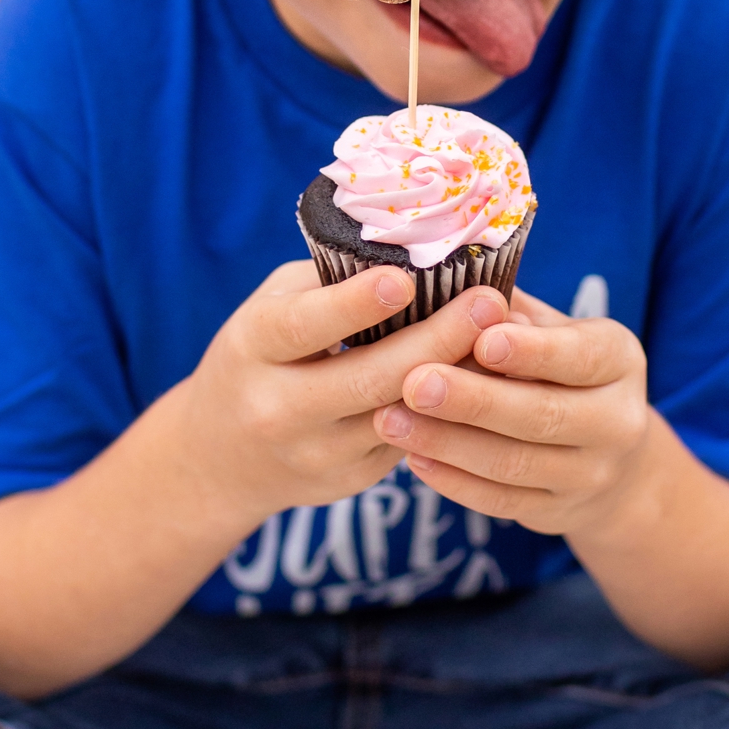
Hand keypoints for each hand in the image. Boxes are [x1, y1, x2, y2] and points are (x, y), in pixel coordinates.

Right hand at [174, 263, 512, 524]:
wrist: (221, 457)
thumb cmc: (264, 355)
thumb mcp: (276, 306)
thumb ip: (333, 282)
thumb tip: (417, 249)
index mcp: (253, 346)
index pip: (304, 325)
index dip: (353, 304)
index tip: (404, 280)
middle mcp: (278, 407)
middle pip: (370, 377)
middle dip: (437, 339)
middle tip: (490, 302)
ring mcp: (316, 452)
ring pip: (403, 414)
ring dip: (460, 377)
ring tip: (507, 336)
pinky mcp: (350, 479)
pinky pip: (414, 438)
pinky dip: (454, 407)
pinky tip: (491, 378)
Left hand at [371, 287, 653, 536]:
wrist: (614, 460)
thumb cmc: (564, 372)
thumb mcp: (556, 331)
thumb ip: (510, 311)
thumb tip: (444, 278)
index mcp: (620, 361)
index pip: (580, 356)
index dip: (532, 351)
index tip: (481, 340)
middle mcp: (618, 421)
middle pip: (543, 414)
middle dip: (474, 400)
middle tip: (413, 381)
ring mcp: (590, 474)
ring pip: (514, 464)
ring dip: (447, 442)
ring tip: (389, 418)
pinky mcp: (558, 512)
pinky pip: (500, 501)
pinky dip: (453, 481)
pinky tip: (412, 457)